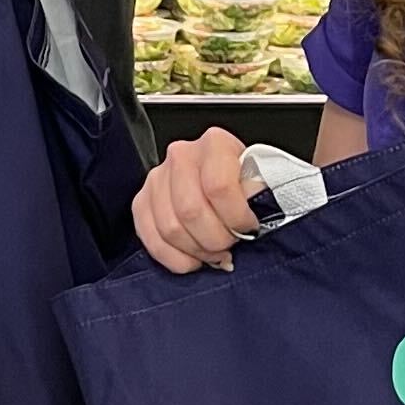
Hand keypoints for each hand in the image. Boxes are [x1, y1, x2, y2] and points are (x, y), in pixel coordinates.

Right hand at [133, 126, 260, 272]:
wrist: (226, 182)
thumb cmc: (244, 183)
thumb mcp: (262, 181)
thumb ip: (260, 193)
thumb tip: (253, 205)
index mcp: (214, 143)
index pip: (218, 186)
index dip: (236, 217)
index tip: (249, 229)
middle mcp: (181, 155)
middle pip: (191, 210)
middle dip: (215, 239)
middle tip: (230, 245)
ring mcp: (157, 178)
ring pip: (170, 228)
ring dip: (196, 251)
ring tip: (214, 253)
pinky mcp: (142, 201)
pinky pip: (151, 239)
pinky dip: (174, 258)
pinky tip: (193, 260)